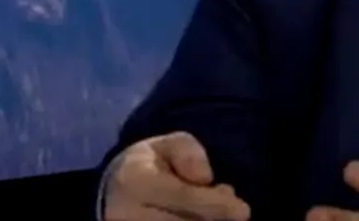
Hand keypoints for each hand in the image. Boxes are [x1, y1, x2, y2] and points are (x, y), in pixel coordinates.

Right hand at [103, 131, 250, 220]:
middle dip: (215, 220)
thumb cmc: (150, 165)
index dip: (216, 205)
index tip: (244, 211)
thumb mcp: (169, 145)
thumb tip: (204, 179)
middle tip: (235, 211)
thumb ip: (188, 154)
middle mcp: (124, 213)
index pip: (183, 197)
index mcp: (134, 181)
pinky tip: (203, 219)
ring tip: (215, 214)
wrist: (114, 191)